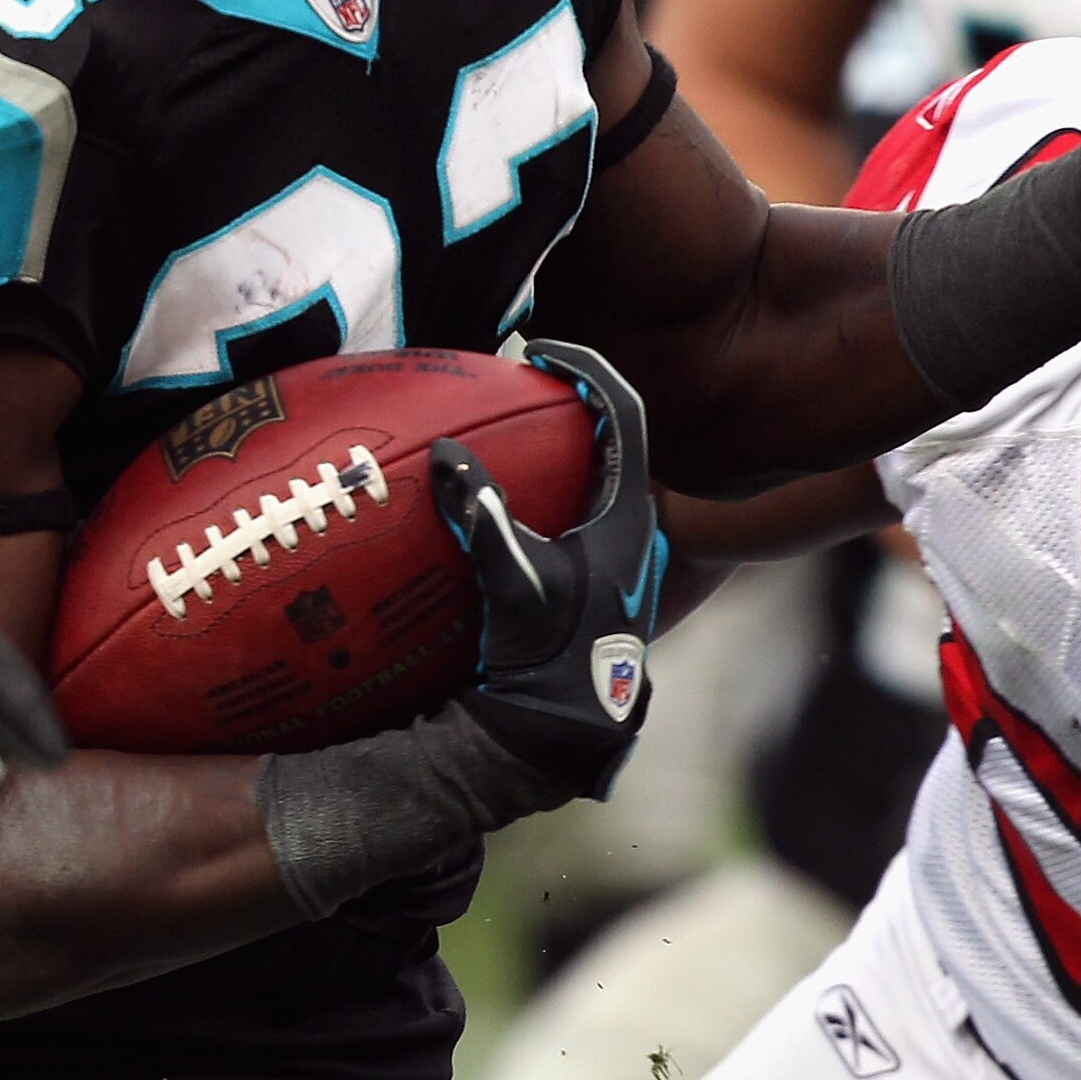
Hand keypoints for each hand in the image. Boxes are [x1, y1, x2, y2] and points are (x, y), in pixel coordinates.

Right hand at [429, 343, 664, 806]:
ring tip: (512, 426)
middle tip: (523, 380)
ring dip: (560, 446)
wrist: (562, 729)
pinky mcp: (596, 578)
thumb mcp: (512, 580)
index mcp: (631, 515)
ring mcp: (618, 555)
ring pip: (596, 475)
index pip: (623, 412)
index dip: (586, 368)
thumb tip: (446, 453)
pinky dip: (544, 487)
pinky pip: (575, 509)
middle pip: (614, 438)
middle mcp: (634, 529)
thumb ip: (480, 513)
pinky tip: (501, 497)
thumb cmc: (548, 656)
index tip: (540, 349)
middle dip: (572, 401)